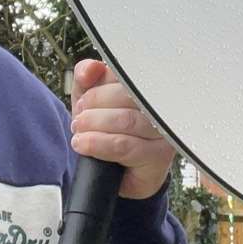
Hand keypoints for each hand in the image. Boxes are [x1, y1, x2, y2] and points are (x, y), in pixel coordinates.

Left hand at [69, 59, 175, 199]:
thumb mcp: (90, 101)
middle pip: (126, 95)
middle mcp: (160, 105)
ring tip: (79, 132)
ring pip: (125, 120)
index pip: (123, 75)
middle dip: (94, 106)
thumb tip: (90, 69)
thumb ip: (86, 78)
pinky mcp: (159, 155)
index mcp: (144, 86)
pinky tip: (84, 144)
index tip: (83, 101)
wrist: (116, 174)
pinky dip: (99, 144)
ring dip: (94, 126)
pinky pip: (125, 146)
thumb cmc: (106, 131)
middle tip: (80, 119)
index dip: (97, 88)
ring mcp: (163, 130)